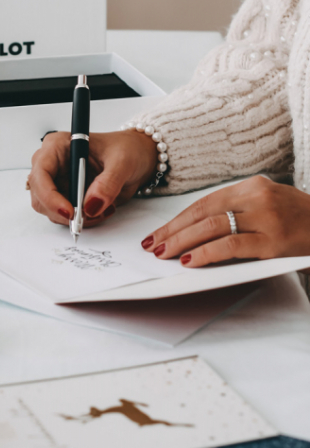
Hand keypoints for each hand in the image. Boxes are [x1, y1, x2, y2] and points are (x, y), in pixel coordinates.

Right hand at [28, 129, 157, 226]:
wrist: (139, 157)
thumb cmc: (128, 149)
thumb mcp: (122, 161)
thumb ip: (108, 183)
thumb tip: (91, 205)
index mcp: (58, 146)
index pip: (41, 173)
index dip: (49, 195)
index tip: (70, 211)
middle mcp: (53, 163)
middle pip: (40, 195)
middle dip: (62, 211)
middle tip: (88, 216)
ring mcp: (59, 181)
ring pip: (51, 209)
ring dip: (75, 217)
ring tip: (102, 209)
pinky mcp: (68, 195)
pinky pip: (66, 215)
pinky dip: (83, 219)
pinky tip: (101, 209)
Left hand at [141, 175, 309, 266]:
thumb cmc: (302, 223)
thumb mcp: (270, 206)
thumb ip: (240, 212)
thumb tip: (198, 231)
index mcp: (252, 186)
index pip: (205, 202)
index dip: (178, 219)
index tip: (158, 232)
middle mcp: (257, 197)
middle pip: (203, 212)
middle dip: (173, 230)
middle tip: (153, 245)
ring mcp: (266, 218)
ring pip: (212, 227)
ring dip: (183, 241)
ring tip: (164, 253)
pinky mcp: (274, 242)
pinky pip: (231, 246)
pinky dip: (206, 253)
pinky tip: (189, 261)